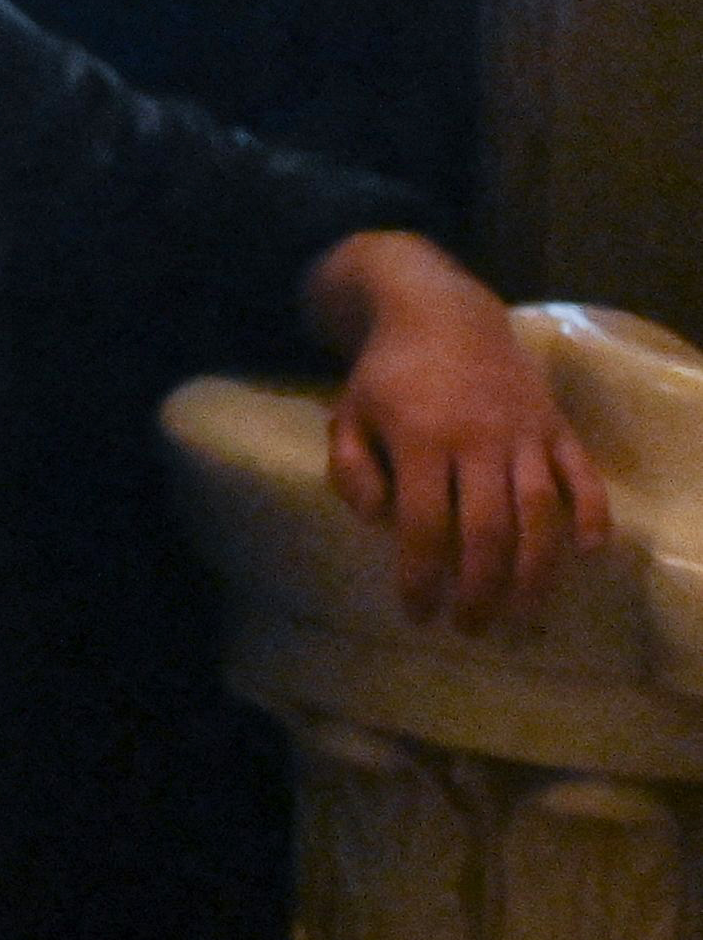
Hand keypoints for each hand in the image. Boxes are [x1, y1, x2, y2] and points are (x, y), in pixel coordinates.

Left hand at [317, 239, 613, 627]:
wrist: (441, 311)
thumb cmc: (389, 374)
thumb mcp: (348, 414)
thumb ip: (351, 468)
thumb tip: (375, 520)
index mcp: (420, 437)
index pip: (425, 524)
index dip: (422, 577)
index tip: (418, 613)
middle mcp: (479, 438)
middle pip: (489, 530)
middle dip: (481, 590)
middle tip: (471, 628)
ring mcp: (525, 432)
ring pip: (541, 513)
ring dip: (536, 573)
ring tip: (523, 617)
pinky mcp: (558, 425)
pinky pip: (584, 474)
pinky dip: (592, 513)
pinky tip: (587, 552)